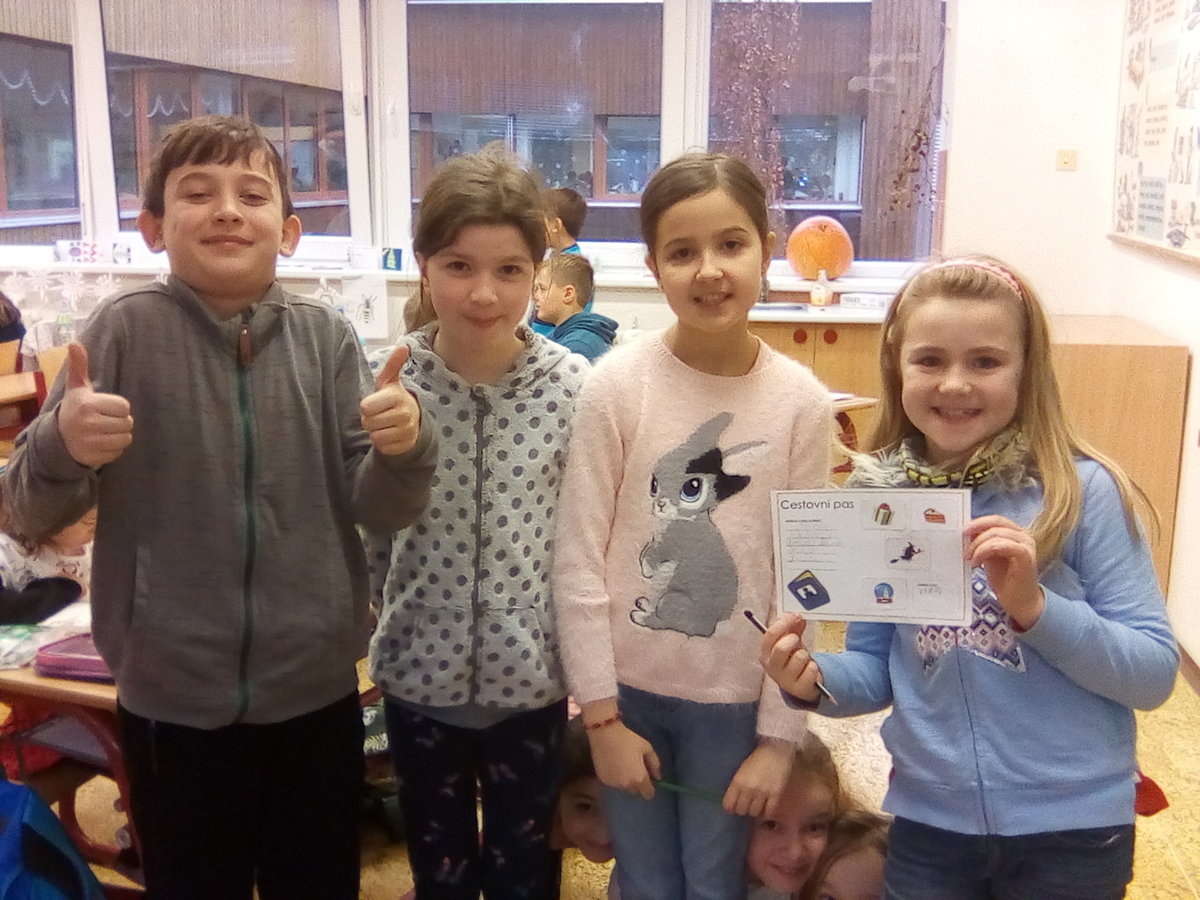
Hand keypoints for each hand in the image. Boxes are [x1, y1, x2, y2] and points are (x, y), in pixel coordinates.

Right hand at [57, 343, 132, 467]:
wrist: (57, 439)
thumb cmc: (74, 409)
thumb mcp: (76, 388)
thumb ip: (79, 366)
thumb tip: (73, 343)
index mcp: (87, 405)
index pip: (125, 407)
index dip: (119, 408)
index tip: (105, 408)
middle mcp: (88, 424)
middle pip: (128, 423)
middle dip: (121, 422)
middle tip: (105, 421)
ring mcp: (90, 442)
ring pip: (126, 438)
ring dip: (120, 436)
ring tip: (104, 432)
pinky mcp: (94, 457)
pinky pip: (119, 452)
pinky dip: (114, 449)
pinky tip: (100, 444)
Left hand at [361, 345, 421, 455]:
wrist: (412, 421)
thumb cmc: (393, 399)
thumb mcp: (390, 382)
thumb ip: (393, 364)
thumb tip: (404, 346)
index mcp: (397, 396)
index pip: (366, 407)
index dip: (366, 407)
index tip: (374, 404)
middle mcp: (405, 414)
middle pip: (368, 423)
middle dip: (369, 420)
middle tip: (379, 415)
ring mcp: (406, 431)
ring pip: (375, 436)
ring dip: (375, 432)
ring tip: (384, 425)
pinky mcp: (405, 446)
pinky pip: (382, 448)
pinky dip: (382, 444)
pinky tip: (389, 435)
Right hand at [583, 701, 659, 799]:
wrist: (605, 734)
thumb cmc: (628, 740)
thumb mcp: (646, 748)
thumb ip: (655, 764)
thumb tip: (657, 777)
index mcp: (639, 778)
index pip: (648, 794)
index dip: (650, 788)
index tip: (649, 779)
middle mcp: (626, 785)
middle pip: (636, 791)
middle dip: (638, 784)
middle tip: (636, 769)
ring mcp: (613, 784)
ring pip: (624, 787)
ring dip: (626, 781)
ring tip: (624, 766)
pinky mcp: (603, 780)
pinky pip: (614, 783)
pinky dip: (616, 777)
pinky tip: (614, 765)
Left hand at [724, 738, 792, 817]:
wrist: (777, 749)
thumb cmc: (758, 757)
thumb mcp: (742, 769)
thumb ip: (738, 784)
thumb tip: (735, 798)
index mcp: (737, 781)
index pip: (728, 804)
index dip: (730, 808)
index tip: (732, 808)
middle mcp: (748, 789)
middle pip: (741, 810)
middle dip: (742, 809)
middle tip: (745, 806)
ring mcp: (762, 793)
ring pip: (754, 812)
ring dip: (754, 811)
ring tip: (756, 807)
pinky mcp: (775, 794)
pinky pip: (768, 811)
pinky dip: (766, 812)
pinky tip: (766, 809)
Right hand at [760, 613, 823, 703]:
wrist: (801, 683)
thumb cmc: (792, 658)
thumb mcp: (790, 641)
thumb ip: (792, 627)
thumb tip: (796, 616)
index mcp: (765, 653)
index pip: (770, 635)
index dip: (784, 623)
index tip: (796, 616)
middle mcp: (771, 667)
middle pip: (780, 648)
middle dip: (793, 640)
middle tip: (797, 639)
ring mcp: (784, 679)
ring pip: (799, 658)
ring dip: (805, 654)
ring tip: (804, 658)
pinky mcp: (798, 688)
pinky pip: (811, 670)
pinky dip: (813, 667)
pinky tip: (809, 669)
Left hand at [965, 515, 1043, 629]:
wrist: (1020, 602)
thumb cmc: (1005, 580)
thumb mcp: (989, 556)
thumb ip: (982, 543)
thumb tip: (966, 532)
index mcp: (1015, 533)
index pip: (995, 519)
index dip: (977, 522)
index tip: (961, 531)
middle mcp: (1023, 535)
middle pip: (996, 522)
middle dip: (975, 531)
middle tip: (962, 543)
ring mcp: (1026, 544)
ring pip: (996, 533)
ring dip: (977, 545)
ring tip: (969, 558)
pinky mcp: (1026, 556)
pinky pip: (1001, 545)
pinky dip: (984, 551)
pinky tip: (977, 563)